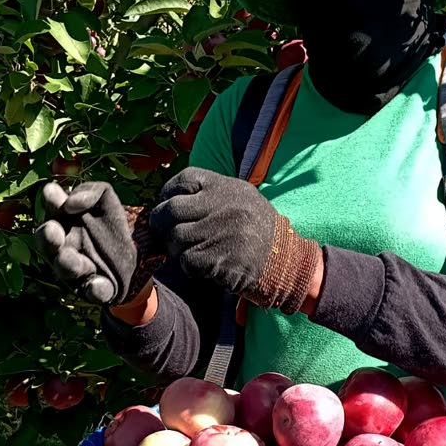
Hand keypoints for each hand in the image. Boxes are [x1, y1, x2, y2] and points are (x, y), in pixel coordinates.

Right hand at [35, 182, 139, 305]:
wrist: (136, 255)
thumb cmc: (110, 224)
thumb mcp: (106, 201)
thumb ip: (92, 193)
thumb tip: (70, 202)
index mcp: (63, 220)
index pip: (52, 208)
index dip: (51, 202)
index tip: (53, 193)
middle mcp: (62, 246)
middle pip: (48, 242)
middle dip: (48, 237)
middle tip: (52, 230)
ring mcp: (76, 270)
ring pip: (65, 268)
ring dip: (67, 263)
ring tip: (71, 258)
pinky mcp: (94, 289)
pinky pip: (92, 292)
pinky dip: (94, 289)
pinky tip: (97, 284)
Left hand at [148, 167, 321, 313]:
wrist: (285, 261)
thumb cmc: (255, 230)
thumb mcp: (240, 199)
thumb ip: (209, 195)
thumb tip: (168, 199)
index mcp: (227, 187)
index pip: (183, 180)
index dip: (169, 193)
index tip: (168, 205)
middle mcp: (224, 206)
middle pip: (171, 210)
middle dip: (161, 224)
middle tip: (165, 233)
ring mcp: (222, 233)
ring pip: (176, 238)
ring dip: (176, 248)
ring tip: (191, 250)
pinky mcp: (220, 259)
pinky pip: (187, 261)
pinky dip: (189, 265)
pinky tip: (204, 265)